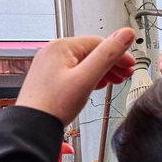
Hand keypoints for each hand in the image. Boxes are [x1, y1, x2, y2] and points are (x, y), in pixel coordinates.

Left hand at [16, 29, 136, 123]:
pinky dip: (88, 77)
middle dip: (111, 63)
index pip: (98, 43)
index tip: (130, 64)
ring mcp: (49, 66)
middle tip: (125, 74)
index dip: (118, 54)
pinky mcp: (48, 79)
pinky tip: (96, 85)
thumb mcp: (86, 78)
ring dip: (101, 71)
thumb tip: (126, 34)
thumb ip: (108, 54)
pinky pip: (73, 72)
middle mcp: (52, 53)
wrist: (31, 127)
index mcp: (60, 47)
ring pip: (83, 63)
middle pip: (90, 52)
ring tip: (114, 81)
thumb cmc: (53, 105)